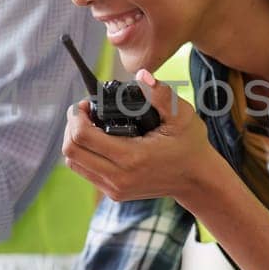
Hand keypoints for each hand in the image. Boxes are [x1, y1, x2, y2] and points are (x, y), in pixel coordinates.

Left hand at [63, 70, 218, 203]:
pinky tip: (96, 139)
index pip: (82, 137)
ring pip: (73, 163)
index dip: (77, 116)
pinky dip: (83, 153)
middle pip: (71, 151)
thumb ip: (160, 94)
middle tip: (83, 112)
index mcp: (131, 157)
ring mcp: (114, 188)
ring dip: (74, 140)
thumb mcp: (181, 116)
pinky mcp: (114, 193)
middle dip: (71, 126)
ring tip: (88, 124)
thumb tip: (141, 76)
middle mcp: (118, 177)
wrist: (197, 181)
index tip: (86, 104)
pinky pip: (85, 171)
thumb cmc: (190, 146)